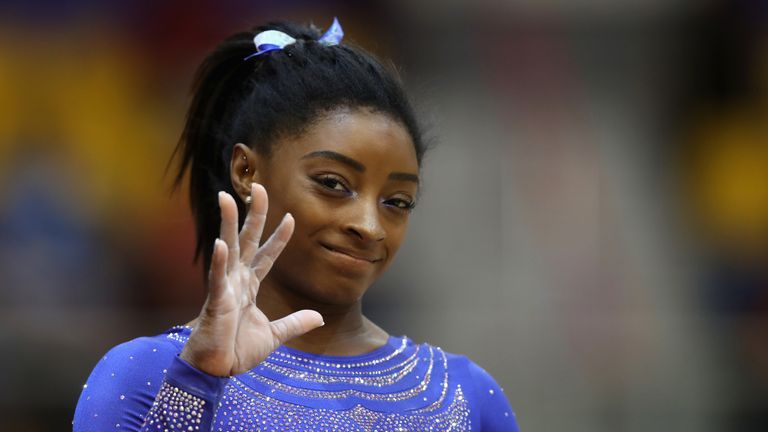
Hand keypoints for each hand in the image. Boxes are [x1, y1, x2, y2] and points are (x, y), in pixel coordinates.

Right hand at [180, 183, 323, 376]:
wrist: (215, 370)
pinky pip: (218, 278)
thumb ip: (294, 323)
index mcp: (250, 287)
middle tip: (259, 187)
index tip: (291, 217)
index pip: (267, 256)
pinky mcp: (216, 301)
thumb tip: (318, 318)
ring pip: (228, 248)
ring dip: (228, 223)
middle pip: (248, 240)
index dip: (279, 237)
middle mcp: (237, 281)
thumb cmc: (237, 351)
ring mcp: (226, 288)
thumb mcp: (274, 336)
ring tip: (226, 198)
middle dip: (254, 214)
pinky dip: (220, 261)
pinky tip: (221, 243)